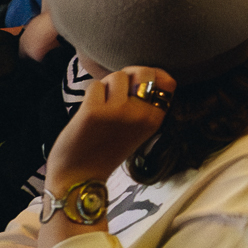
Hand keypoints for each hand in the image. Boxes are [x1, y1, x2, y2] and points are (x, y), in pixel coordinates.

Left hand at [44, 66, 176, 186]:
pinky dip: (91, 94)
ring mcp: (118, 112)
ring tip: (101, 105)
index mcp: (155, 119)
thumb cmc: (108, 148)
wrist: (80, 175)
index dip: (153, 76)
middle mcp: (141, 114)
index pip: (167, 82)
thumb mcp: (138, 129)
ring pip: (116, 76)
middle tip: (116, 91)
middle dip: (128, 75)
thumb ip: (146, 103)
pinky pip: (95, 85)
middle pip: (143, 72)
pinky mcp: (94, 111)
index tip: (137, 86)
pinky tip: (89, 112)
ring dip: (106, 86)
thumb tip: (148, 72)